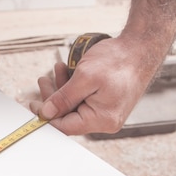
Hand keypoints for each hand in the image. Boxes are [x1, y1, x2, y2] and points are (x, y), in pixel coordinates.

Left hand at [30, 0, 175, 135]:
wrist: (141, 48)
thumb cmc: (119, 61)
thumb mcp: (85, 77)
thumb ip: (64, 97)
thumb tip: (47, 113)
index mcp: (101, 120)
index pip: (66, 127)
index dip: (47, 117)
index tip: (33, 105)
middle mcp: (104, 120)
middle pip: (68, 116)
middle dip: (53, 98)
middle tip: (43, 81)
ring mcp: (106, 111)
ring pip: (74, 106)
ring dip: (61, 89)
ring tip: (56, 70)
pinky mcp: (105, 102)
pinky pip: (83, 99)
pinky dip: (72, 86)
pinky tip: (67, 71)